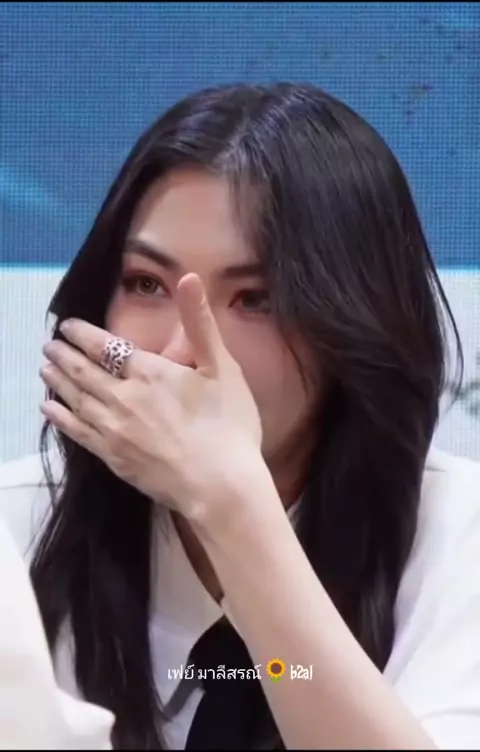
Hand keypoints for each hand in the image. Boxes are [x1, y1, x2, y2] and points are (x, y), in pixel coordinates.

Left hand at [40, 273, 263, 523]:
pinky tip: (50, 410)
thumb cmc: (229, 426)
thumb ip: (201, 323)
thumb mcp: (223, 368)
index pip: (105, 346)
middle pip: (83, 371)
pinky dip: (61, 418)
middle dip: (64, 355)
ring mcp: (114, 429)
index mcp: (149, 372)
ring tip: (45, 369)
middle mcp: (123, 397)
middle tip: (49, 346)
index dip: (83, 334)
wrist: (221, 487)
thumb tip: (188, 277)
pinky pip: (78, 432)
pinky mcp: (113, 458)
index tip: (67, 327)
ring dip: (58, 382)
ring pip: (76, 399)